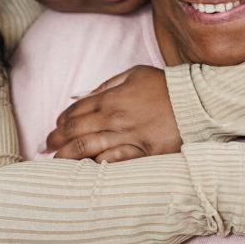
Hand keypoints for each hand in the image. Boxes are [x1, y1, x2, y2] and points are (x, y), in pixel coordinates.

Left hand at [45, 65, 181, 161]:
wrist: (197, 102)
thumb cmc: (166, 87)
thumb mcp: (136, 74)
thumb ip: (109, 84)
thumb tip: (86, 95)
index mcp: (111, 98)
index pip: (76, 112)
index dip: (61, 122)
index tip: (56, 129)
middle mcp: (115, 118)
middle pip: (75, 132)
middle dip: (56, 141)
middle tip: (47, 148)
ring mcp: (128, 137)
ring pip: (88, 149)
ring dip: (68, 157)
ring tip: (56, 163)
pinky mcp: (144, 153)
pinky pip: (114, 161)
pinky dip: (97, 165)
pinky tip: (85, 170)